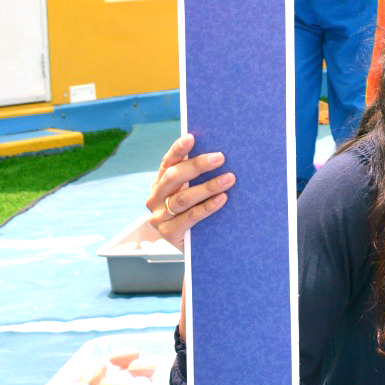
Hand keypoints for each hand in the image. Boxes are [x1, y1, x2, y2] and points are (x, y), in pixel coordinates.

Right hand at [146, 133, 234, 249]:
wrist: (192, 246)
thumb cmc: (196, 210)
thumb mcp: (192, 192)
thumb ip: (196, 176)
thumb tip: (218, 153)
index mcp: (160, 183)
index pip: (167, 163)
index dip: (178, 150)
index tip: (191, 138)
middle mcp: (155, 199)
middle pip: (174, 178)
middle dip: (197, 166)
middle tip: (220, 157)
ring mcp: (159, 217)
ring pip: (182, 198)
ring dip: (207, 187)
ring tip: (229, 178)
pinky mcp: (168, 233)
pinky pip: (189, 217)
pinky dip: (207, 207)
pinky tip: (222, 198)